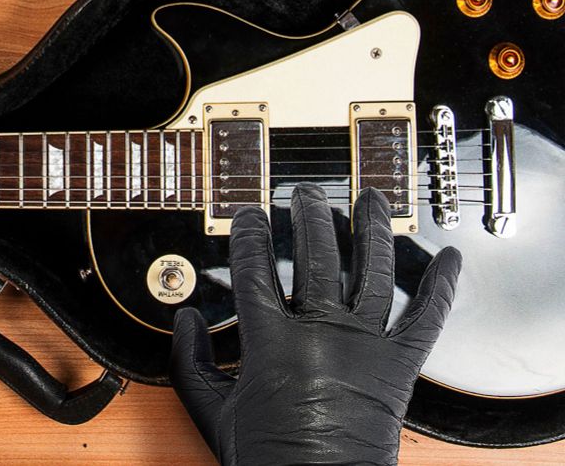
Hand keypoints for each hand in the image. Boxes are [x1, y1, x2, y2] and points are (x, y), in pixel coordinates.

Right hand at [171, 184, 460, 465]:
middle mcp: (322, 334)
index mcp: (271, 344)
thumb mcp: (211, 411)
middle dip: (309, 216)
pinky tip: (448, 258)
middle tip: (304, 193)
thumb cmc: (268, 459)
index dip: (248, 234)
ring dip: (372, 229)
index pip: (255, 269)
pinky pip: (427, 320)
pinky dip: (442, 288)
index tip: (247, 216)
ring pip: (373, 271)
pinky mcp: (399, 367)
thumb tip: (183, 320)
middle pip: (318, 256)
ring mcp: (366, 346)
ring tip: (372, 198)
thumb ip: (188, 360)